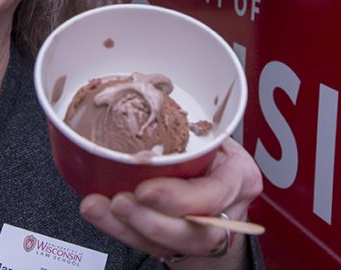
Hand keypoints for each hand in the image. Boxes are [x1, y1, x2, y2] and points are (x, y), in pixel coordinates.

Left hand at [79, 138, 262, 267]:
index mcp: (240, 178)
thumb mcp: (213, 133)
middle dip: (151, 221)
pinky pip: (150, 246)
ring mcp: (205, 234)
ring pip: (169, 245)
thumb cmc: (214, 151)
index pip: (215, 194)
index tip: (144, 189)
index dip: (180, 198)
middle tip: (118, 202)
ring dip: (128, 228)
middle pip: (195, 232)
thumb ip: (190, 129)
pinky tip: (101, 215)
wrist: (217, 183)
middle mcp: (228, 212)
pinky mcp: (180, 247)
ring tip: (99, 208)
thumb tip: (146, 94)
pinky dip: (121, 231)